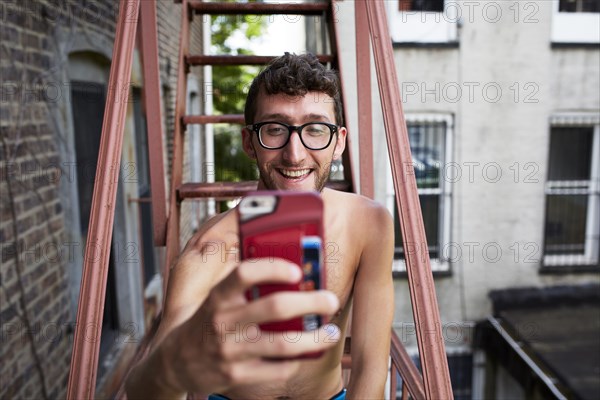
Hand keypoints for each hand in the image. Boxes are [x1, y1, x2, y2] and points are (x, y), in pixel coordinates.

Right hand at [160, 258, 340, 394]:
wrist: (174, 363)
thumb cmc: (206, 323)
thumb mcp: (215, 299)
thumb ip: (242, 286)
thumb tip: (289, 266)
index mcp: (217, 298)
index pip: (244, 274)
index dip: (273, 268)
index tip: (298, 271)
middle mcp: (222, 323)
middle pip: (275, 308)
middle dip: (310, 303)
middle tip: (330, 300)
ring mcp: (230, 352)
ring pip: (283, 344)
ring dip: (315, 338)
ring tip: (332, 333)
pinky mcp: (237, 377)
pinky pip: (278, 369)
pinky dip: (298, 361)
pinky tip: (308, 352)